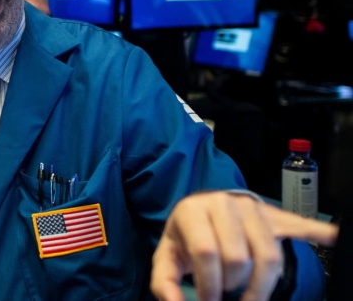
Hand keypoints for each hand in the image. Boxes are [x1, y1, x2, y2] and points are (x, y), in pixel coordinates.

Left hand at [151, 191, 337, 300]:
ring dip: (261, 284)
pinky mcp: (273, 215)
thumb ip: (164, 284)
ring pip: (269, 255)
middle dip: (234, 286)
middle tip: (227, 296)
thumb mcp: (166, 258)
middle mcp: (223, 204)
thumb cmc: (185, 239)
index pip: (206, 251)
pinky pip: (299, 225)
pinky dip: (316, 232)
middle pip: (239, 257)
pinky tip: (332, 237)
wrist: (201, 210)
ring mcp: (252, 208)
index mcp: (192, 211)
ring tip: (250, 296)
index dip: (210, 284)